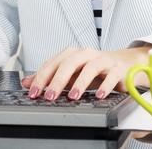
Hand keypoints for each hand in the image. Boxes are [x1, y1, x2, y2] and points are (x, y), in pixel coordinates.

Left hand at [20, 46, 151, 100]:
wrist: (124, 63)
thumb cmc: (95, 69)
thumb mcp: (71, 73)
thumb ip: (50, 76)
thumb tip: (27, 82)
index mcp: (73, 54)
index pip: (54, 63)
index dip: (42, 77)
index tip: (33, 92)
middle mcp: (87, 54)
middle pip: (70, 63)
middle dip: (58, 80)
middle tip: (50, 96)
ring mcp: (104, 60)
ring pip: (91, 67)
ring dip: (81, 82)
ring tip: (73, 96)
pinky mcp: (119, 69)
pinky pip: (112, 75)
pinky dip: (106, 85)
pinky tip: (99, 96)